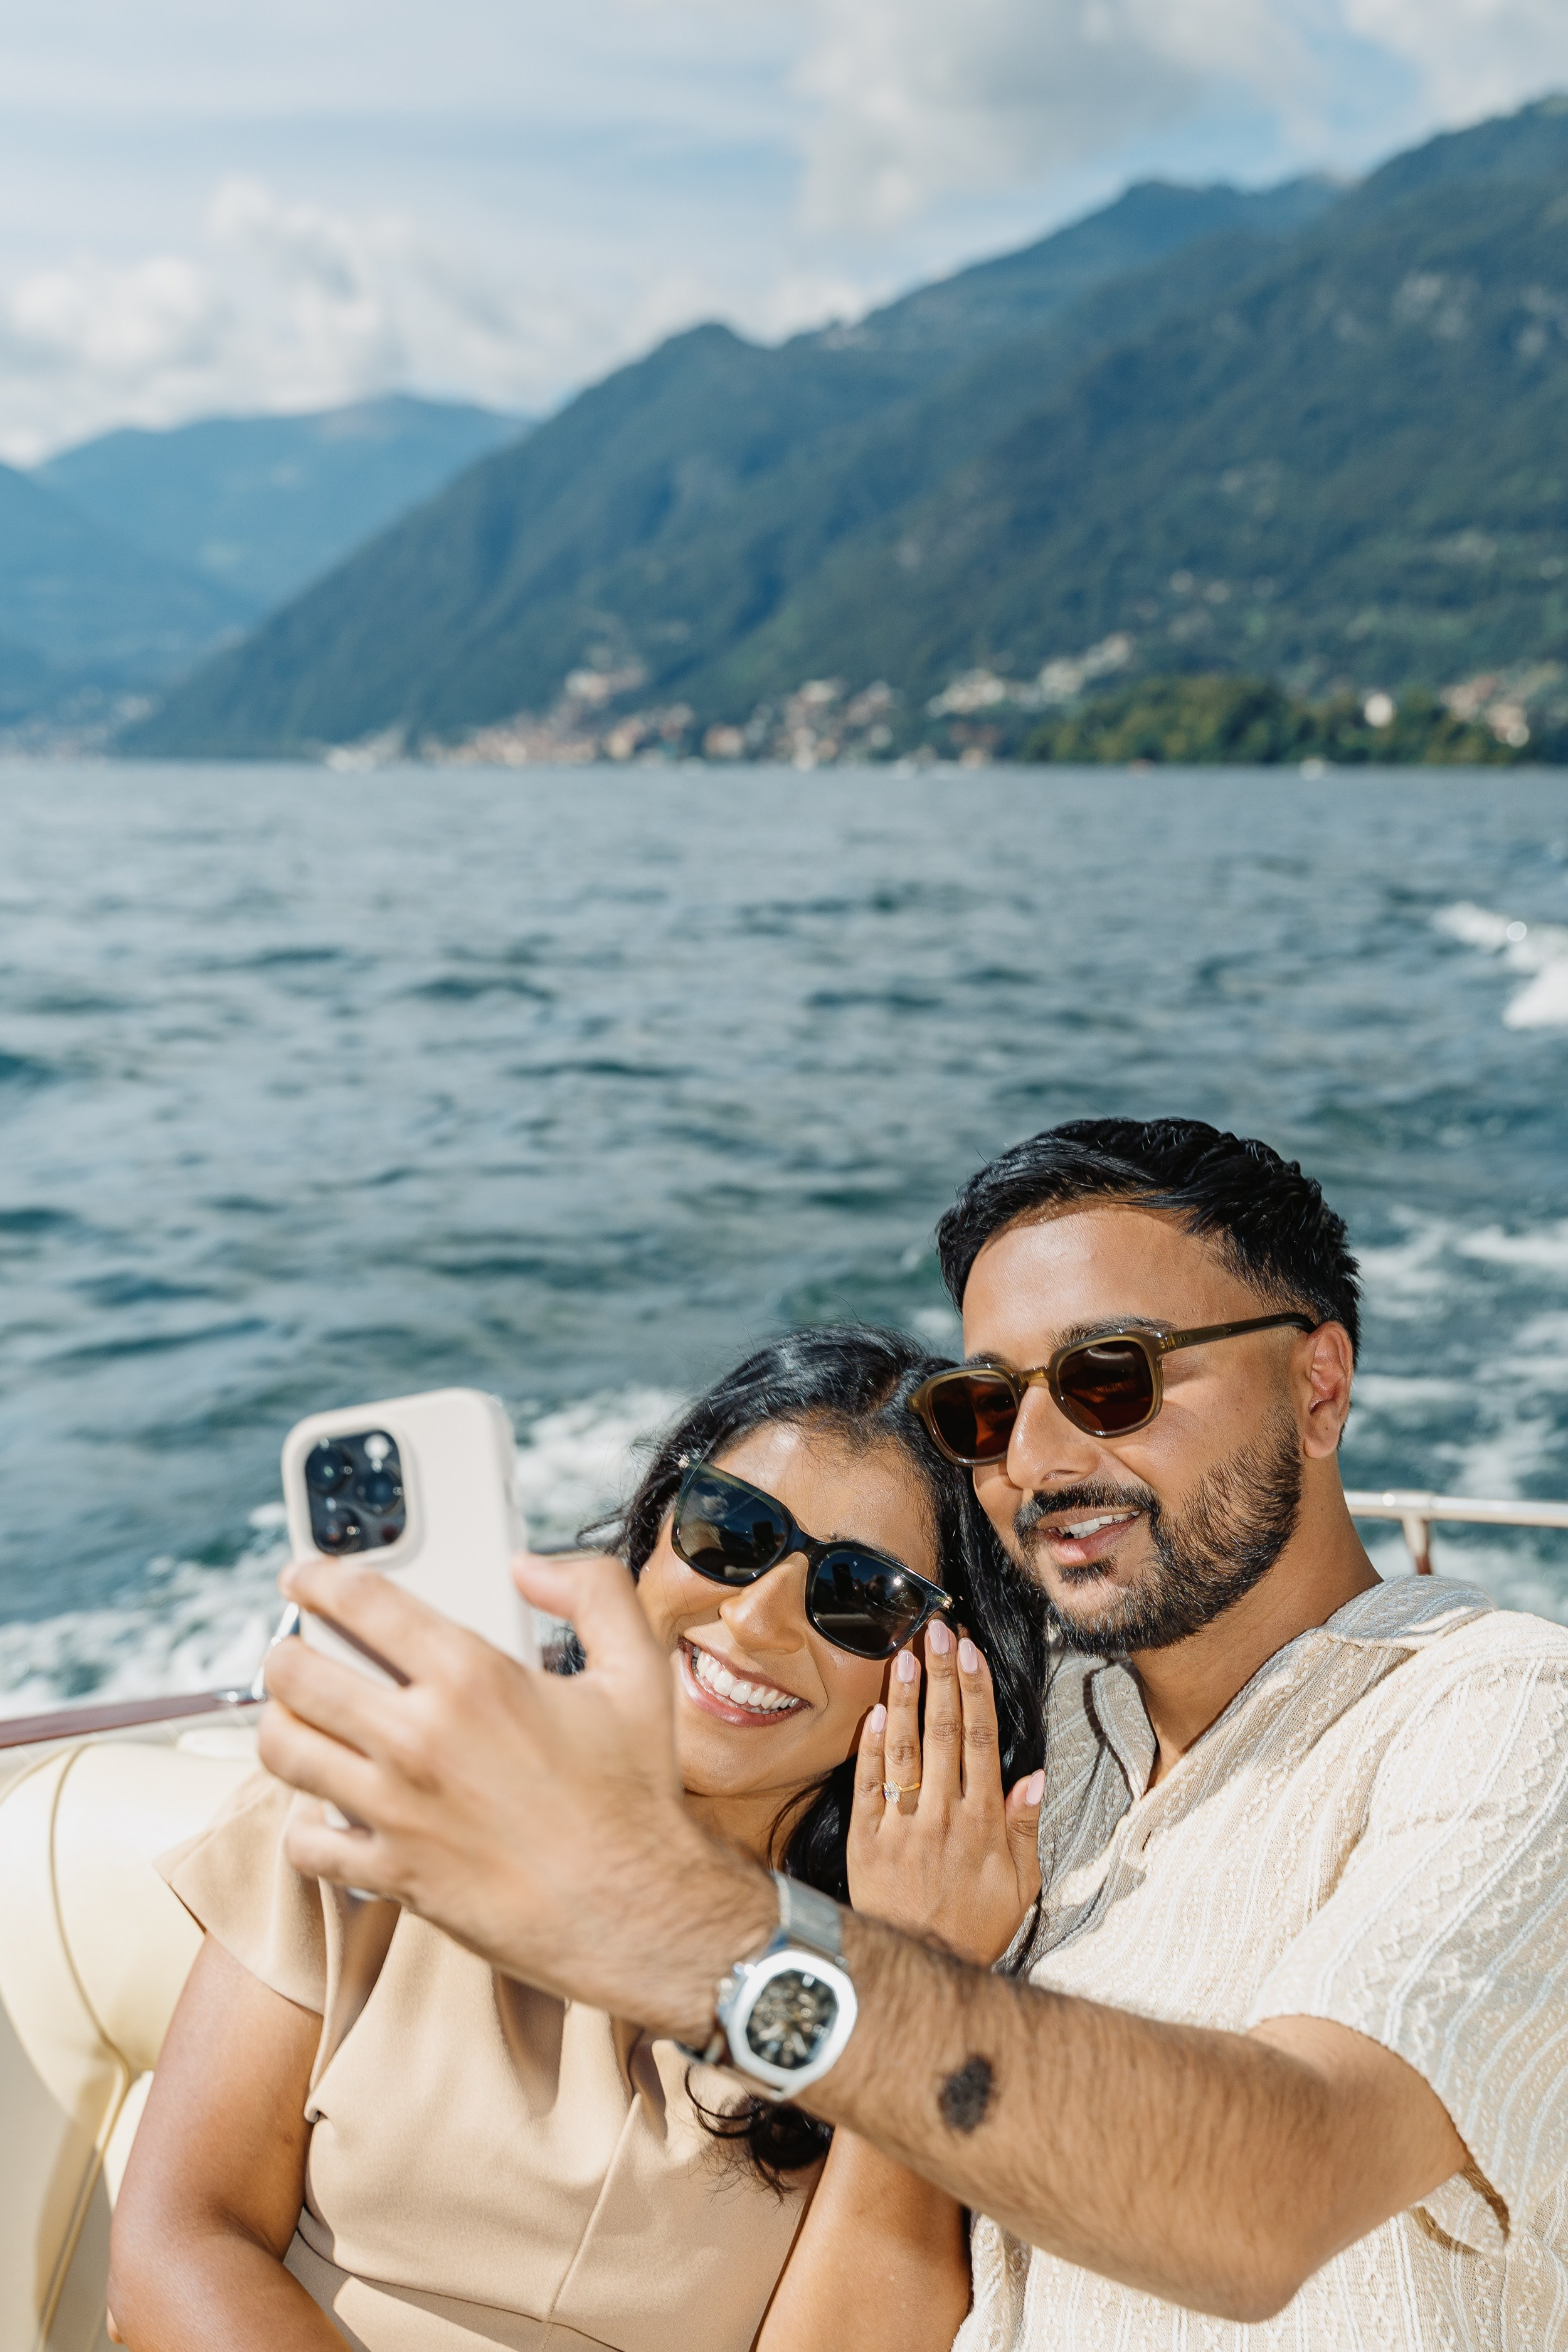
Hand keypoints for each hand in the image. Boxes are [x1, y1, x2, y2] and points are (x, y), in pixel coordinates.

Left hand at [257, 1554, 773, 2040]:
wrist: (638, 1913)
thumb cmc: (634, 1796)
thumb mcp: (637, 1671)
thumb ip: (593, 1590)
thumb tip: (528, 1565)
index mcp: (473, 1677)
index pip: (362, 1602)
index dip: (318, 1578)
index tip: (304, 1578)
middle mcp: (419, 1737)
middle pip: (296, 1672)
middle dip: (285, 1649)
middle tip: (296, 1649)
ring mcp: (396, 1810)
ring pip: (283, 1749)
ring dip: (282, 1725)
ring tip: (300, 1719)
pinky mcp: (391, 1874)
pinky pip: (305, 1841)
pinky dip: (306, 1825)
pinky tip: (329, 1810)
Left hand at [847, 1622, 1042, 1965]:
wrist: (924, 1968)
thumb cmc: (975, 1926)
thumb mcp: (1020, 1886)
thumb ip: (1025, 1828)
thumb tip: (1034, 1776)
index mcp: (982, 1822)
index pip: (979, 1741)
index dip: (975, 1692)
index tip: (971, 1653)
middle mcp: (943, 1816)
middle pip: (942, 1732)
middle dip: (941, 1677)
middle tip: (938, 1631)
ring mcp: (902, 1826)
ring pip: (904, 1750)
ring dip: (904, 1699)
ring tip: (904, 1655)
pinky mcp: (867, 1840)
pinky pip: (868, 1786)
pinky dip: (870, 1748)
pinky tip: (873, 1713)